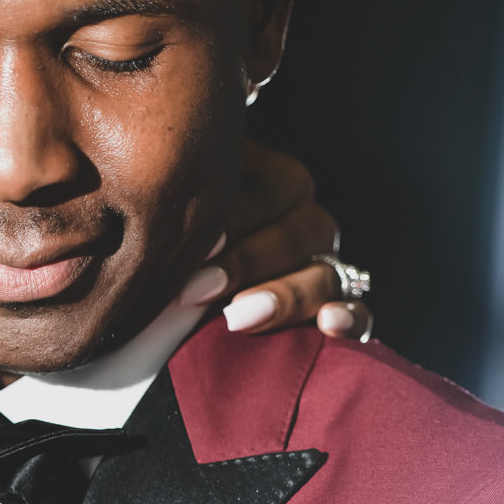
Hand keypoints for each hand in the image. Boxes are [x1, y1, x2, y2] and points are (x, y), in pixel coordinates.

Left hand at [179, 142, 373, 340]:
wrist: (176, 304)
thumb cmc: (165, 241)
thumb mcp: (168, 212)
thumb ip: (168, 202)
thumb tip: (142, 189)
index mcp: (266, 178)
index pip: (265, 188)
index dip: (231, 214)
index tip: (192, 240)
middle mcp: (301, 218)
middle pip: (295, 234)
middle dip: (244, 264)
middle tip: (194, 290)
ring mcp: (324, 264)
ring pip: (324, 274)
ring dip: (284, 295)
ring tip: (238, 317)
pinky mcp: (339, 308)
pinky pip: (361, 313)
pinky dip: (350, 318)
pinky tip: (328, 324)